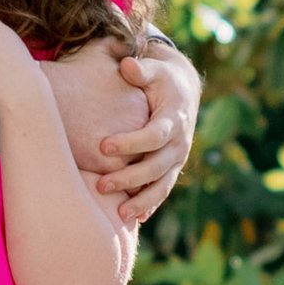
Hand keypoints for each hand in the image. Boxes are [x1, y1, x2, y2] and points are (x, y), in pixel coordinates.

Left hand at [94, 49, 198, 226]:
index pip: (153, 136)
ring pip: (161, 184)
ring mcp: (177, 159)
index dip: (130, 143)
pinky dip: (150, 204)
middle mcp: (179, 143)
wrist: (182, 92)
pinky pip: (162, 190)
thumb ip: (141, 70)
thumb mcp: (154, 69)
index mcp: (174, 119)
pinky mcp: (171, 169)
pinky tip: (134, 218)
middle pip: (156, 166)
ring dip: (142, 200)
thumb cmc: (160, 80)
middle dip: (130, 177)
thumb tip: (128, 65)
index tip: (103, 147)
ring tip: (120, 214)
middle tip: (101, 185)